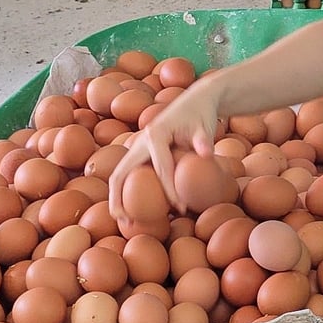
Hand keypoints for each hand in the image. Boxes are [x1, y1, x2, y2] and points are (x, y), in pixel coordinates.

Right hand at [108, 79, 220, 220]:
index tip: (181, 209)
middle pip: (121, 173)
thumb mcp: (205, 126)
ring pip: (119, 175)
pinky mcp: (140, 152)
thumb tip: (206, 155)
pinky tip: (131, 208)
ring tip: (122, 220)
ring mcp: (137, 147)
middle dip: (119, 199)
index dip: (170, 191)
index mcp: (155, 135)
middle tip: (126, 221)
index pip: (161, 169)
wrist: (195, 101)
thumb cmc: (201, 115)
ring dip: (116, 197)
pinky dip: (125, 190)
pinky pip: (127, 174)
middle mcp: (140, 141)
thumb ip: (204, 140)